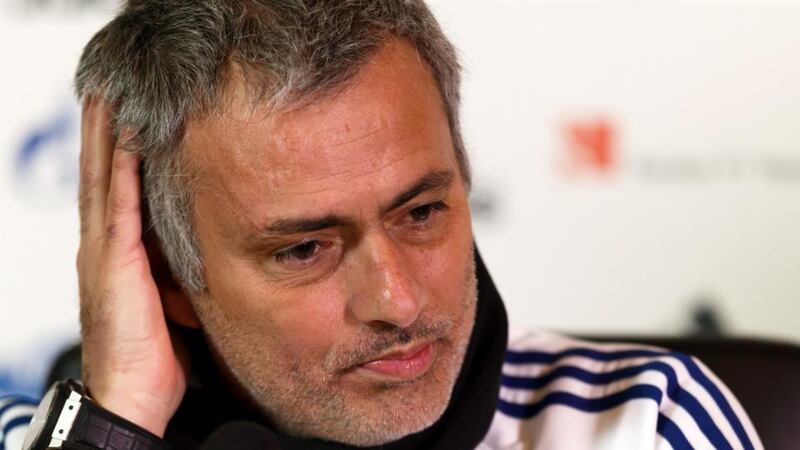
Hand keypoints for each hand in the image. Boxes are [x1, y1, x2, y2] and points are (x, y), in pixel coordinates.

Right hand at [76, 97, 187, 436]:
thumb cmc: (152, 355)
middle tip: (108, 87)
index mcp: (116, 254)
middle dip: (105, 131)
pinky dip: (124, 173)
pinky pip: (120, 209)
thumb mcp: (168, 300)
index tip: (122, 114)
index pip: (113, 190)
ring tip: (111, 96)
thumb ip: (174, 267)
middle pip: (103, 175)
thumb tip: (198, 248)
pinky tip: (132, 142)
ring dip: (109, 138)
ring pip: (105, 182)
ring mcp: (106, 253)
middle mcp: (104, 246)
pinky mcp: (116, 265)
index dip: (115, 151)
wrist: (133, 396)